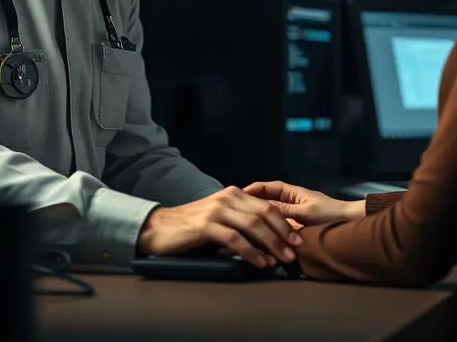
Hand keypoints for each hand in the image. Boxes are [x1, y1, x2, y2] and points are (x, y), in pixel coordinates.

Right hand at [137, 186, 301, 267]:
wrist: (159, 228)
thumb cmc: (191, 228)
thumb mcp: (219, 220)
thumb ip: (240, 223)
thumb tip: (266, 240)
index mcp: (234, 194)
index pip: (267, 206)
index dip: (284, 224)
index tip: (297, 241)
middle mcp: (227, 198)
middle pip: (264, 214)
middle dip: (282, 234)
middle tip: (295, 252)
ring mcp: (217, 210)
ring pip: (252, 225)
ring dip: (270, 244)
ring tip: (282, 260)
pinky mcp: (206, 225)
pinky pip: (234, 238)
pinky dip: (250, 251)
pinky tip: (260, 262)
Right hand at [243, 181, 365, 225]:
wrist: (348, 225)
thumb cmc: (329, 214)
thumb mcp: (304, 212)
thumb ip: (284, 211)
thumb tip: (263, 210)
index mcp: (290, 193)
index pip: (265, 188)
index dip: (251, 191)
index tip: (236, 197)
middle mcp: (288, 203)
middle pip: (264, 203)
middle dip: (250, 207)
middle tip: (233, 215)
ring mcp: (290, 216)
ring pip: (269, 218)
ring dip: (258, 222)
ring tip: (241, 229)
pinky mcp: (293, 230)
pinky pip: (276, 230)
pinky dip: (267, 234)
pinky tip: (257, 241)